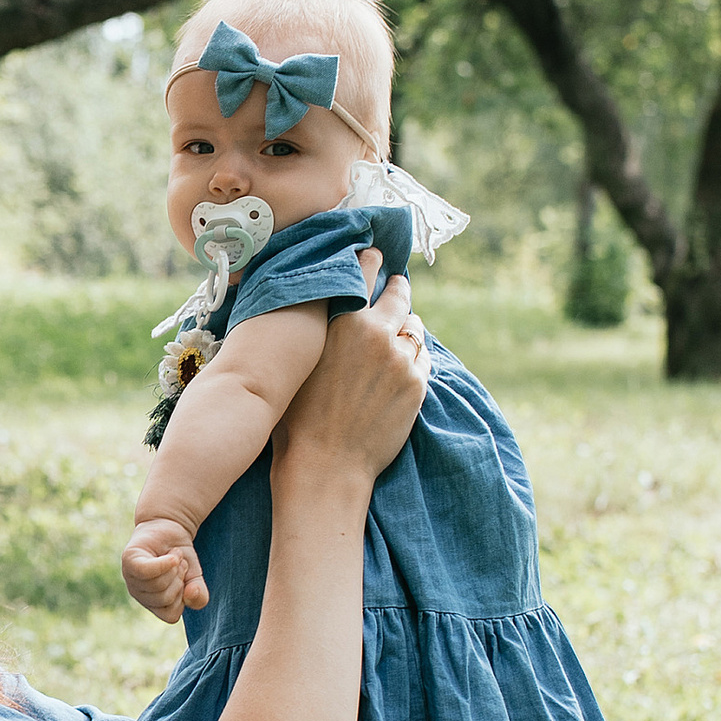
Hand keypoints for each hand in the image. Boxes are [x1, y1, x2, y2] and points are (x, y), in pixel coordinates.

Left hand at [122, 517, 207, 619]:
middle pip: (165, 599)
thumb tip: (190, 595)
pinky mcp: (130, 560)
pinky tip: (171, 555)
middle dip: (180, 579)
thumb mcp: (195, 578)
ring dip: (175, 567)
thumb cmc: (180, 557)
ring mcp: (131, 578)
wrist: (171, 528)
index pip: (171, 615)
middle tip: (178, 564)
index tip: (185, 580)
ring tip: (173, 556)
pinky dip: (164, 563)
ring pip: (158, 585)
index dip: (184, 598)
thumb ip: (198, 596)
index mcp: (153, 604)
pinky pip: (146, 570)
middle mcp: (139, 594)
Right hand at [271, 272, 426, 487]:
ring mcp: (401, 360)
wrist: (326, 465)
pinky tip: (402, 367)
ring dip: (407, 329)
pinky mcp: (417, 385)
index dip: (371, 260)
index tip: (376, 254)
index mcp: (342, 322)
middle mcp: (376, 334)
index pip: (363, 273)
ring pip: (414, 329)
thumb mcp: (300, 361)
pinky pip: (423, 359)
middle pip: (399, 296)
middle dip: (399, 289)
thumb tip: (327, 310)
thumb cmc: (297, 418)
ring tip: (398, 335)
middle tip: (398, 286)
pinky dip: (414, 358)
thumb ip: (320, 330)